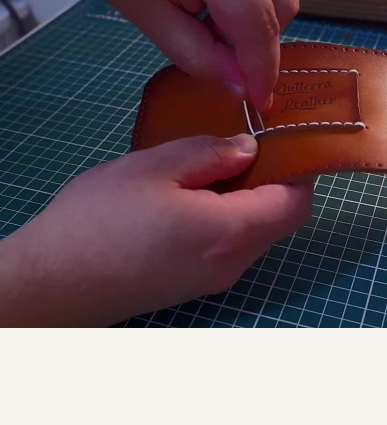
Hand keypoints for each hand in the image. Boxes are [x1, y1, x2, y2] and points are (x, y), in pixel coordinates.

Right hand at [0, 135, 312, 325]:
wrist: (51, 283)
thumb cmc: (99, 220)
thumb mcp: (153, 168)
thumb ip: (209, 154)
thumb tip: (249, 149)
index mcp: (230, 233)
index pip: (295, 203)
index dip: (298, 169)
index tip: (281, 139)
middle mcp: (232, 264)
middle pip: (278, 221)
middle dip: (272, 180)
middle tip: (243, 143)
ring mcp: (213, 280)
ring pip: (253, 234)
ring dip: (246, 200)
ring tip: (211, 165)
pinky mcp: (192, 286)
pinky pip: (228, 247)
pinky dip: (226, 219)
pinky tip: (190, 196)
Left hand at [100, 0, 299, 109]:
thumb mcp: (143, 6)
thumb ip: (193, 50)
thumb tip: (238, 83)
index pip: (260, 27)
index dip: (262, 70)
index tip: (259, 100)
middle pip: (283, 5)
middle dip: (256, 39)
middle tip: (217, 48)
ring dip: (258, 12)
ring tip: (210, 9)